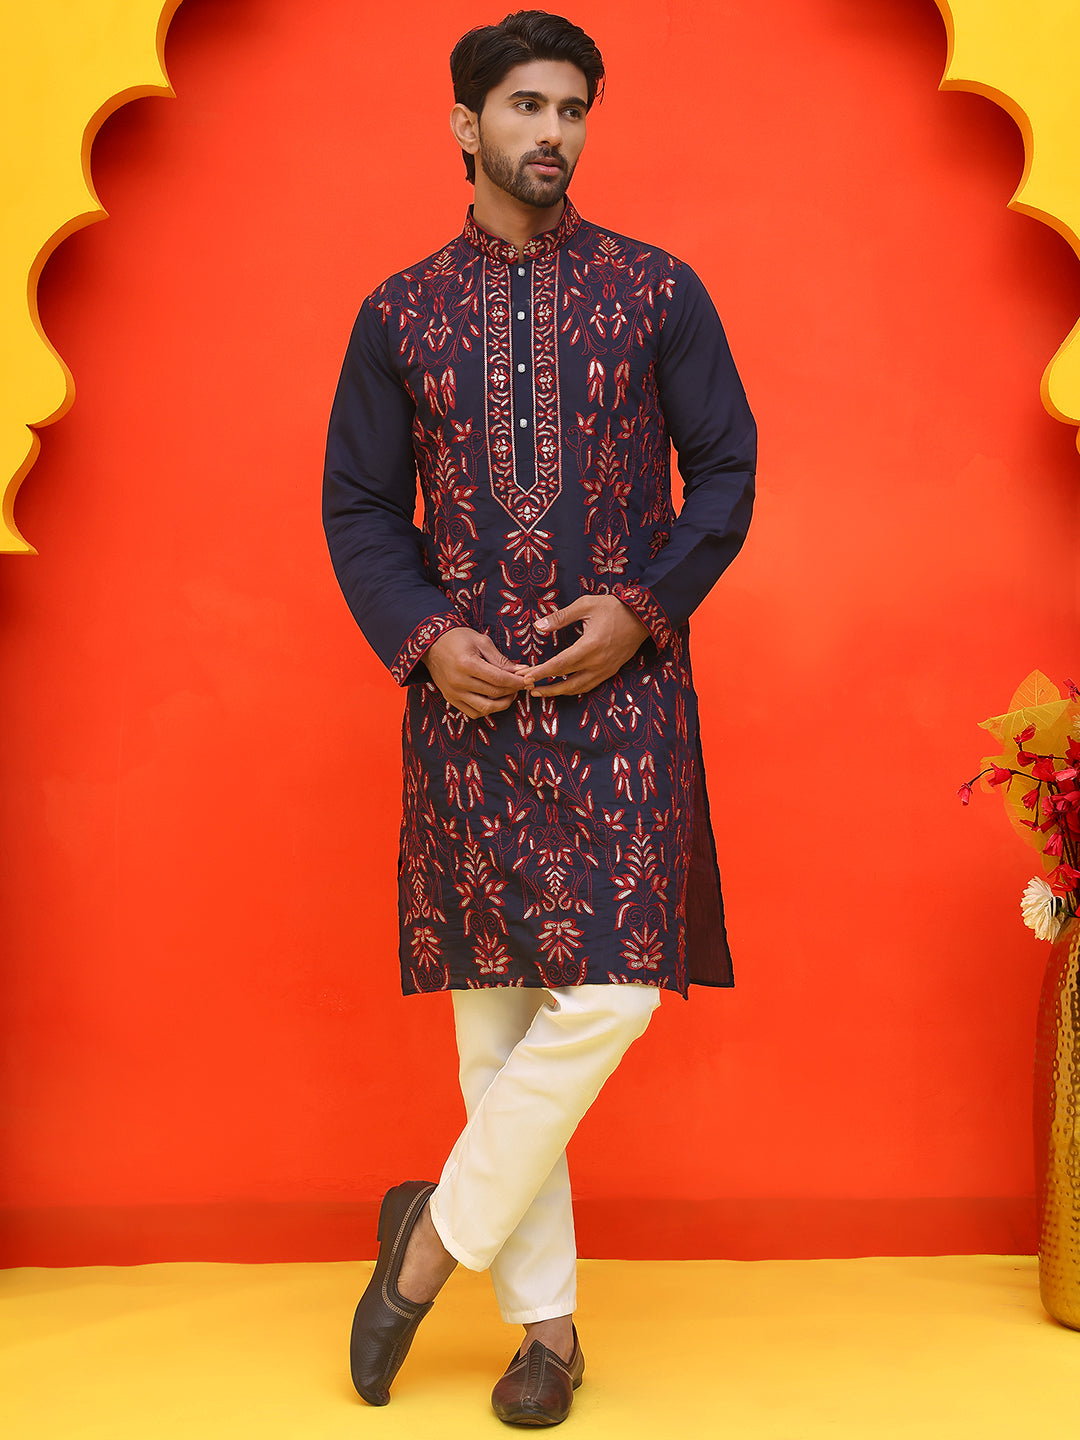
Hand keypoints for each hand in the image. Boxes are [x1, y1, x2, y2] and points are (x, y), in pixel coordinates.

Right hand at [423, 627, 528, 719]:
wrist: (431, 644)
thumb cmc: (458, 638)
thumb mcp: (481, 642)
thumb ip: (501, 660)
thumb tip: (522, 671)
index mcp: (467, 664)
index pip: (499, 679)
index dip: (517, 682)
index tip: (528, 680)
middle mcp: (459, 681)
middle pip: (494, 693)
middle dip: (513, 691)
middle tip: (522, 685)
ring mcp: (453, 693)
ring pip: (485, 708)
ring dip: (502, 704)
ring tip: (510, 694)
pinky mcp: (450, 699)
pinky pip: (472, 713)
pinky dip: (486, 710)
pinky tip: (494, 700)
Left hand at [520, 595, 648, 696]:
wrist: (643, 616)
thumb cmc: (614, 608)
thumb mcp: (586, 605)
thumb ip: (560, 617)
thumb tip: (538, 626)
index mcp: (590, 647)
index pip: (559, 665)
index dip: (541, 673)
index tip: (526, 677)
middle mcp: (598, 663)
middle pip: (566, 682)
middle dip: (545, 686)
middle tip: (528, 687)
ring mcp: (606, 670)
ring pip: (578, 688)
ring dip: (559, 692)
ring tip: (542, 691)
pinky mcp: (611, 671)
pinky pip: (590, 686)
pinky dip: (574, 689)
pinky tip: (564, 687)